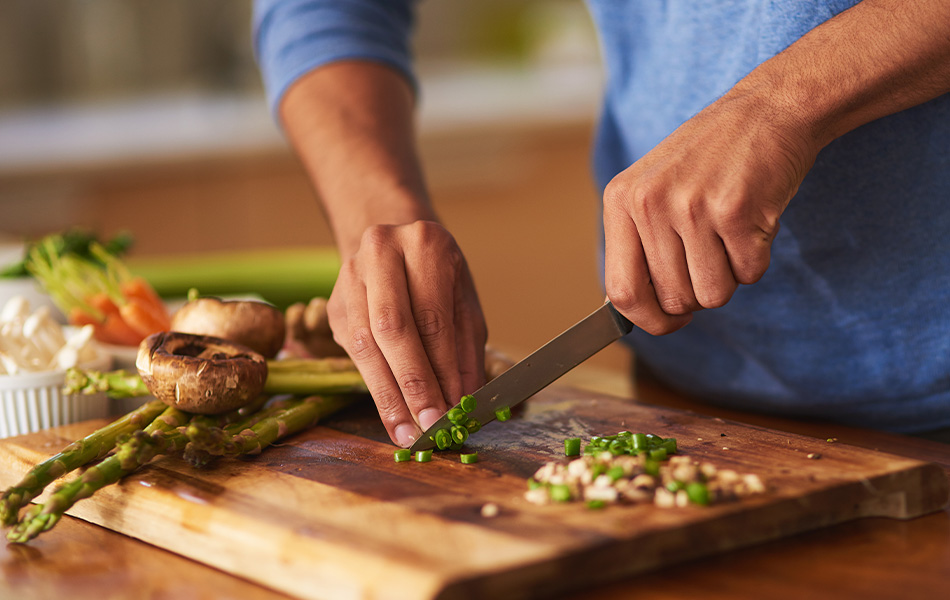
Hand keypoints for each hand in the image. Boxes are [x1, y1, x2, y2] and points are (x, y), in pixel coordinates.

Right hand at [326, 220, 487, 446]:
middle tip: (429, 426)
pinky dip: (375, 385)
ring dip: (388, 394)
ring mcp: (350, 276)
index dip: (441, 369)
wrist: (394, 243)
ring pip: (365, 344)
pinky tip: (392, 412)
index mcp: (425, 245)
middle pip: (392, 328)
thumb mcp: (464, 304)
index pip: (432, 317)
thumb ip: (465, 350)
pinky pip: (352, 351)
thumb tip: (464, 400)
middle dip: (412, 384)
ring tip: (407, 432)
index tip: (452, 409)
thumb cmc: (439, 278)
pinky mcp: (333, 304)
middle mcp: (381, 252)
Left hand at [603, 90, 817, 333]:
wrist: (768, 109)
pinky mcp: (738, 212)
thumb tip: (626, 310)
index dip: (648, 320)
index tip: (668, 321)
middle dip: (700, 293)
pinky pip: (749, 274)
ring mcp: (693, 207)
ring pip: (713, 295)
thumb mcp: (653, 188)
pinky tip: (752, 221)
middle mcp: (650, 204)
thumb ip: (637, 244)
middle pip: (675, 300)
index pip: (621, 291)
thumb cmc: (709, 158)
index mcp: (621, 200)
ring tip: (729, 234)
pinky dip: (756, 259)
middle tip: (712, 255)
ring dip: (729, 277)